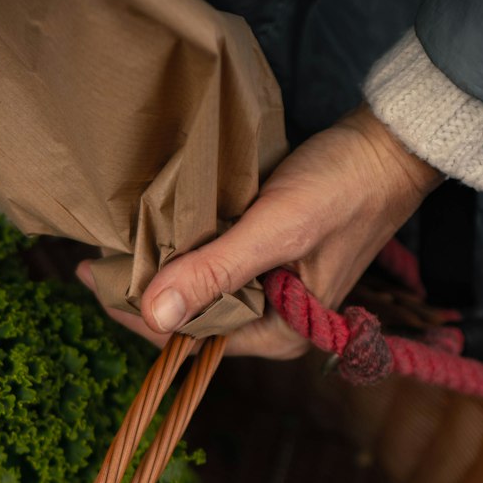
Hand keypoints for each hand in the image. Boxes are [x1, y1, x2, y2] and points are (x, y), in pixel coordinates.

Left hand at [76, 103, 442, 357]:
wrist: (389, 146)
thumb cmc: (342, 188)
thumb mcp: (275, 229)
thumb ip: (215, 272)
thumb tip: (154, 314)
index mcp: (278, 336)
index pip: (190, 336)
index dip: (137, 312)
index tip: (93, 279)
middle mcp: (273, 324)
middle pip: (193, 316)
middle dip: (146, 292)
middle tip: (97, 258)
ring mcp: (272, 294)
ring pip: (201, 290)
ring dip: (164, 269)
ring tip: (116, 245)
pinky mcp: (269, 263)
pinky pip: (216, 266)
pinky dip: (187, 251)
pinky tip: (158, 233)